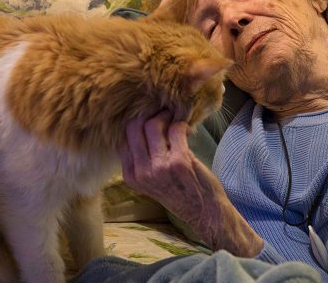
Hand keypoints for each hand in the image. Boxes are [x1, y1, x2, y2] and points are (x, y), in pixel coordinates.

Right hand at [118, 110, 262, 255]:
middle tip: (164, 116)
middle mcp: (141, 172)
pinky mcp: (179, 161)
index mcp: (131, 175)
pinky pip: (175, 130)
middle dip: (149, 116)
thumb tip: (144, 125)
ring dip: (166, 117)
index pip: (123, 138)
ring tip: (175, 121)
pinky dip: (182, 125)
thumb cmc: (179, 193)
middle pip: (134, 127)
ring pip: (152, 125)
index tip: (151, 123)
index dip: (138, 125)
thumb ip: (143, 159)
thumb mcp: (150, 182)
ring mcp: (159, 167)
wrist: (204, 212)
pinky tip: (188, 131)